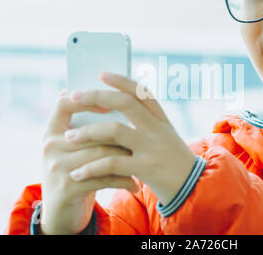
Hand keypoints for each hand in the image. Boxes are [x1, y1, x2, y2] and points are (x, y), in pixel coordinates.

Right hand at [40, 90, 138, 234]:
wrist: (61, 210)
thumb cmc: (76, 171)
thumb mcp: (73, 149)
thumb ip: (85, 127)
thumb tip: (109, 97)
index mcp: (51, 131)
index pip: (64, 105)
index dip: (87, 100)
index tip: (110, 105)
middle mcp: (50, 147)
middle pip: (93, 131)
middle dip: (121, 136)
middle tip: (141, 135)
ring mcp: (57, 168)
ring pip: (102, 154)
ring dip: (126, 156)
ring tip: (141, 157)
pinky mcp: (68, 187)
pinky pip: (104, 178)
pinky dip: (123, 180)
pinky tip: (135, 183)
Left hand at [65, 72, 196, 205]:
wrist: (194, 188)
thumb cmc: (173, 161)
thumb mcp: (164, 137)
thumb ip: (145, 125)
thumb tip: (112, 114)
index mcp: (162, 119)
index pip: (141, 92)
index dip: (121, 81)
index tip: (101, 74)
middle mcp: (158, 129)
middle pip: (126, 103)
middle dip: (97, 97)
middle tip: (75, 96)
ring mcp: (153, 147)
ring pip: (115, 130)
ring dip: (88, 132)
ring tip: (69, 137)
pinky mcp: (147, 169)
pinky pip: (113, 164)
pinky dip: (92, 168)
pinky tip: (78, 173)